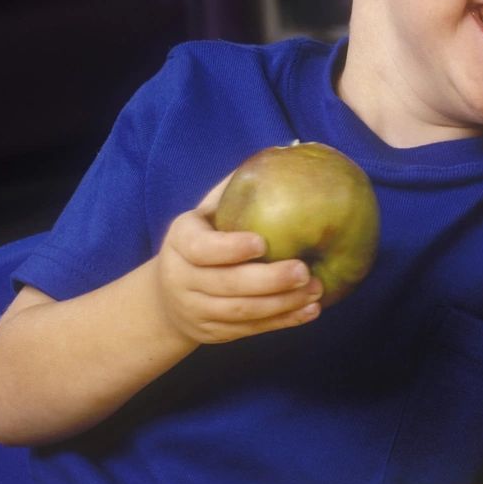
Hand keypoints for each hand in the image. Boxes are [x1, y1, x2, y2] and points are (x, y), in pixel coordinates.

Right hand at [152, 175, 324, 344]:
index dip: (229, 248)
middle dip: (267, 281)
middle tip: (304, 270)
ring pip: (240, 312)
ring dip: (281, 304)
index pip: (201, 249)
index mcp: (180, 243)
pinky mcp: (213, 334)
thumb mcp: (206, 212)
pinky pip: (250, 330)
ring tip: (316, 290)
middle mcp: (182, 279)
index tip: (262, 243)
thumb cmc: (202, 239)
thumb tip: (289, 149)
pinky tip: (310, 311)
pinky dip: (282, 322)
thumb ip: (237, 188)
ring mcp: (196, 310)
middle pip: (225, 285)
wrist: (166, 298)